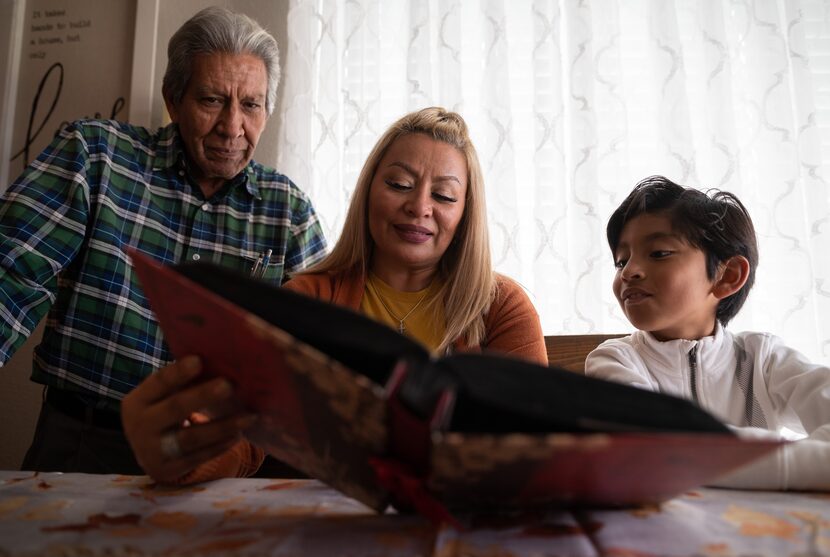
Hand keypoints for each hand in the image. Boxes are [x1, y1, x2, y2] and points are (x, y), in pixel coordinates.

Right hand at [121, 356, 256, 482]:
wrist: (150, 452)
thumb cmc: (163, 411)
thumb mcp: (162, 397)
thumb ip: (181, 383)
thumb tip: (221, 360)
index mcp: (137, 401)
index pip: (158, 383)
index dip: (178, 372)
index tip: (200, 360)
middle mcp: (139, 427)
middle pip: (175, 408)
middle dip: (203, 396)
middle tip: (229, 385)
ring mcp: (151, 452)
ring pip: (191, 438)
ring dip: (223, 426)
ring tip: (249, 416)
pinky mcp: (168, 470)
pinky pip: (198, 457)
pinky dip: (220, 446)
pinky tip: (238, 435)